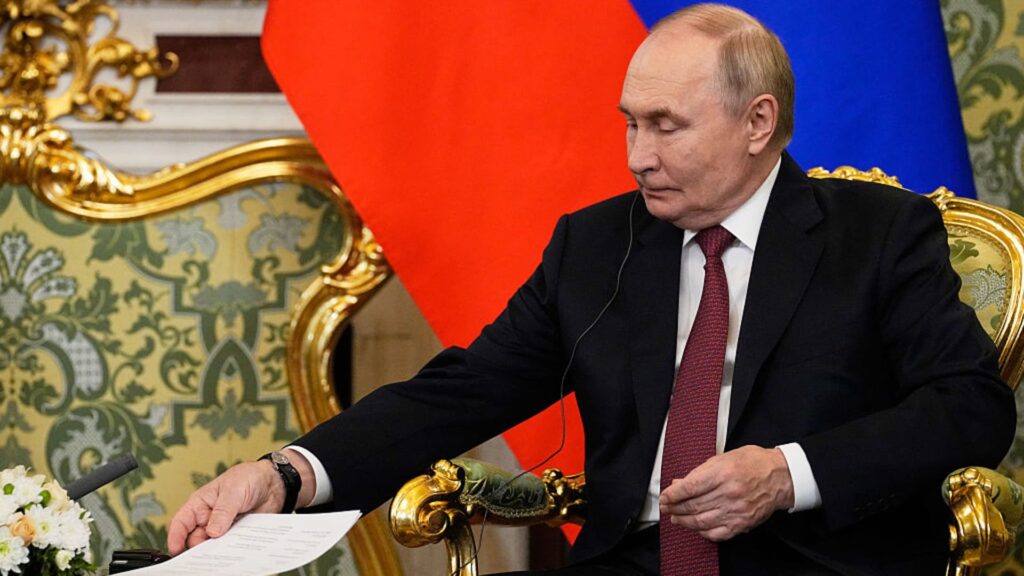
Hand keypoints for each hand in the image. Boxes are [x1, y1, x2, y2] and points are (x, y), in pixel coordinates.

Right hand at [166, 448, 314, 554]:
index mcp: (200, 504)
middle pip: (195, 539)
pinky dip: (232, 550)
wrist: (274, 482)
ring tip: (223, 554)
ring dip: (217, 551)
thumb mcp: (233, 491)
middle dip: (199, 548)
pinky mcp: (237, 533)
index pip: (181, 522)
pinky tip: (237, 552)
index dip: (176, 537)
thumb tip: (212, 532)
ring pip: (213, 545)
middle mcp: (209, 518)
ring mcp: (223, 527)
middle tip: (207, 555)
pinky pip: (231, 546)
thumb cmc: (249, 477)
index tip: (176, 550)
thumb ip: (222, 511)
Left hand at [659, 445, 793, 541]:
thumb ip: (700, 472)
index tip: (664, 496)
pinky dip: (703, 532)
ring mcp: (736, 510)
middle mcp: (729, 493)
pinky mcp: (743, 523)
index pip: (690, 487)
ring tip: (676, 518)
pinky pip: (717, 533)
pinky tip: (696, 527)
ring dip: (685, 521)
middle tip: (666, 507)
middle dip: (675, 508)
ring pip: (702, 521)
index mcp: (723, 473)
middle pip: (693, 505)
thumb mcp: (723, 458)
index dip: (673, 494)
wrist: (781, 476)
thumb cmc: (753, 463)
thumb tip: (679, 483)